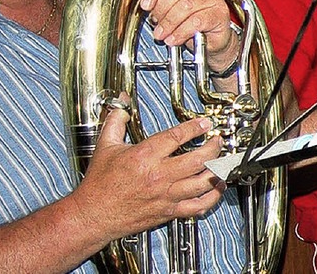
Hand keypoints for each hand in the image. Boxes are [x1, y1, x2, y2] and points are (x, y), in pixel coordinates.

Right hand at [75, 106, 225, 241]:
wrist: (93, 215)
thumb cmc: (99, 184)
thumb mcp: (105, 145)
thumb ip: (116, 120)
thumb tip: (121, 101)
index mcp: (145, 156)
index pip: (177, 137)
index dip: (195, 127)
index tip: (205, 123)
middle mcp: (159, 176)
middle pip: (197, 159)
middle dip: (213, 147)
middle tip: (218, 140)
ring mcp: (166, 195)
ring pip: (202, 182)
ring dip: (217, 170)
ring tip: (223, 161)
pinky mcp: (168, 212)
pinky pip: (197, 206)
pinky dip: (212, 197)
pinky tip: (217, 189)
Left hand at [139, 0, 239, 73]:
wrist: (212, 37)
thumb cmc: (191, 18)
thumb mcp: (172, 5)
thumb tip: (143, 2)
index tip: (145, 5)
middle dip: (161, 9)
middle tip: (155, 22)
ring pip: (186, 5)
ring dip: (169, 23)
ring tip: (162, 34)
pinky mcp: (220, 13)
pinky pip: (197, 21)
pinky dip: (181, 32)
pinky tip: (174, 38)